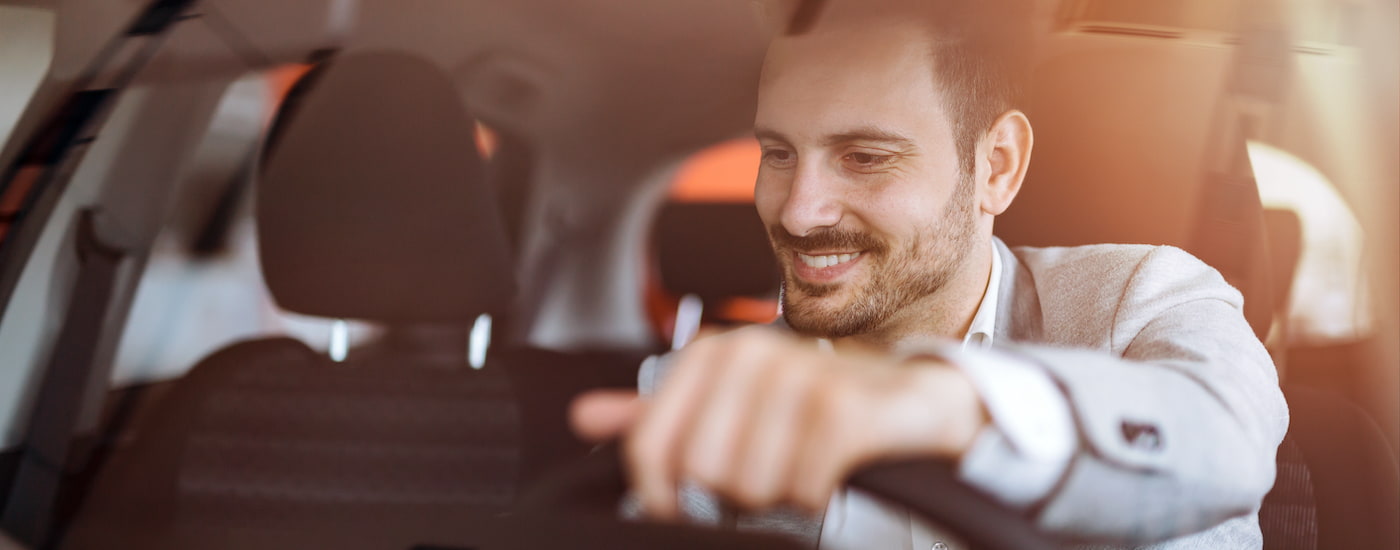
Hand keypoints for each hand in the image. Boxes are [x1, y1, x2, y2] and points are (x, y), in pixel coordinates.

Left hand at [570, 326, 986, 518]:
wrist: (913, 403)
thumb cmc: (817, 407)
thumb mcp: (733, 403)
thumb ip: (660, 413)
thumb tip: (584, 416)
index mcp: (713, 352)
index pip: (649, 448)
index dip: (661, 496)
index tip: (684, 507)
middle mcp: (751, 352)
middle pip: (700, 473)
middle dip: (735, 494)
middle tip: (771, 474)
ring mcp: (798, 375)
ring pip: (749, 485)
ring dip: (781, 495)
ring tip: (804, 467)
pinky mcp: (842, 408)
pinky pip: (801, 487)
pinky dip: (817, 495)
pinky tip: (833, 472)